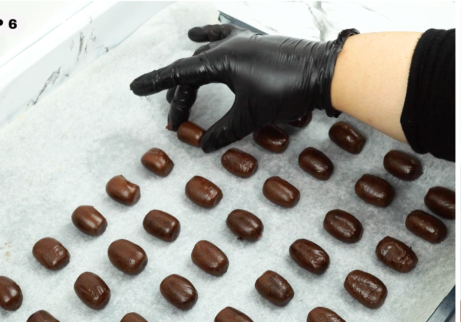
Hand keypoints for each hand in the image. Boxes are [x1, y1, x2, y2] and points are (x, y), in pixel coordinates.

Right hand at [130, 24, 356, 152]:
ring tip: (184, 88)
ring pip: (208, 55)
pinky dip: (210, 38)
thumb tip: (203, 146)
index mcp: (220, 60)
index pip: (180, 73)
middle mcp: (229, 45)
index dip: (157, 84)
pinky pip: (227, 37)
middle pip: (193, 69)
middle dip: (181, 94)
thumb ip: (224, 132)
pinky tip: (200, 35)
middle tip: (177, 120)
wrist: (324, 72)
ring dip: (194, 72)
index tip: (135, 88)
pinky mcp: (259, 43)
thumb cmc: (288, 91)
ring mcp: (245, 42)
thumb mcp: (251, 117)